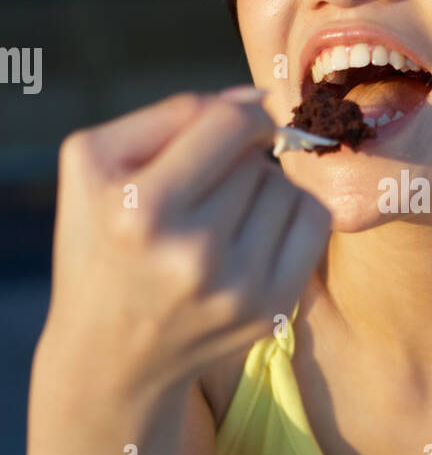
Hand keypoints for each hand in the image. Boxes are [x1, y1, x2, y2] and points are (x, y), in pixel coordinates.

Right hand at [41, 87, 331, 398]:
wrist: (109, 355)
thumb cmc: (103, 238)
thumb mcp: (95, 162)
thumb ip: (172, 113)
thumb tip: (259, 99)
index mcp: (140, 209)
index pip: (230, 122)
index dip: (238, 115)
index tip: (230, 128)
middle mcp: (192, 252)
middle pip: (256, 158)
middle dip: (236, 161)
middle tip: (201, 194)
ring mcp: (238, 287)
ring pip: (287, 187)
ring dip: (263, 189)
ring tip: (220, 218)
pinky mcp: (271, 309)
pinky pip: (314, 222)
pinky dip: (291, 215)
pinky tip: (254, 233)